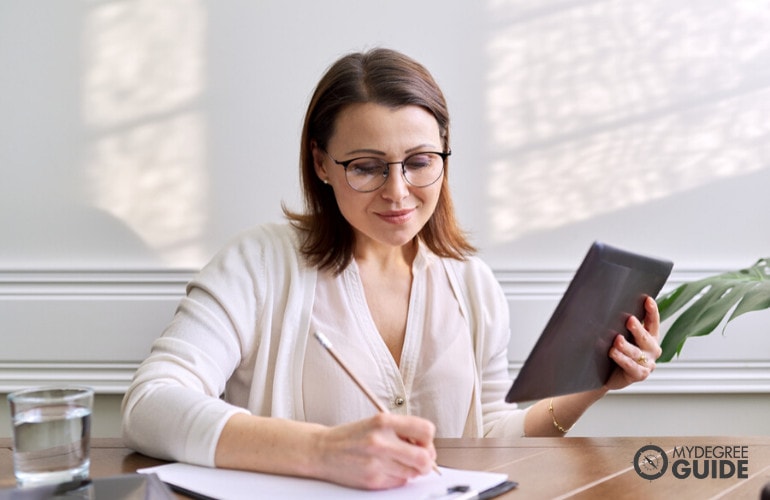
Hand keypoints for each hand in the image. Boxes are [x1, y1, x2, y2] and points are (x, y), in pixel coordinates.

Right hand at [314, 413, 436, 489]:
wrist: (323, 450)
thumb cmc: (351, 436)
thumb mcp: (376, 422)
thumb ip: (401, 430)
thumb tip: (426, 444)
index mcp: (383, 421)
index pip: (426, 430)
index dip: (428, 438)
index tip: (423, 441)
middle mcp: (381, 441)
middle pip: (425, 458)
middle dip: (426, 460)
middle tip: (420, 458)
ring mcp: (377, 463)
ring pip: (414, 473)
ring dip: (411, 469)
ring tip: (397, 461)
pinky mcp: (373, 480)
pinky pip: (399, 482)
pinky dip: (397, 477)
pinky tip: (385, 468)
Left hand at [605, 296, 661, 390]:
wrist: (607, 375)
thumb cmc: (615, 350)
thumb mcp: (620, 334)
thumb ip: (620, 323)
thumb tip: (608, 306)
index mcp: (650, 336)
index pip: (653, 322)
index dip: (651, 311)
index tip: (647, 300)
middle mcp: (652, 349)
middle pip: (646, 337)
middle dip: (637, 329)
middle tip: (629, 320)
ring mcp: (648, 363)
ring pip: (636, 352)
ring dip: (626, 346)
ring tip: (617, 340)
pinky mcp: (640, 375)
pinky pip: (631, 366)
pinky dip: (622, 359)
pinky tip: (613, 352)